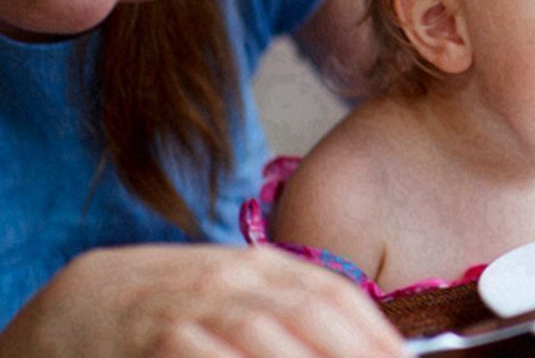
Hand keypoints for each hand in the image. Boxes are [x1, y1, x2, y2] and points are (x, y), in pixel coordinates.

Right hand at [0, 244, 408, 357]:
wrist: (80, 304)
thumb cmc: (174, 307)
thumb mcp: (237, 295)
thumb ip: (290, 312)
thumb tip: (366, 347)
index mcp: (263, 265)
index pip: (334, 294)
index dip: (375, 334)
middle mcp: (235, 277)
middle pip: (310, 315)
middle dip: (355, 354)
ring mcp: (195, 305)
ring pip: (265, 336)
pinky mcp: (157, 337)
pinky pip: (207, 356)